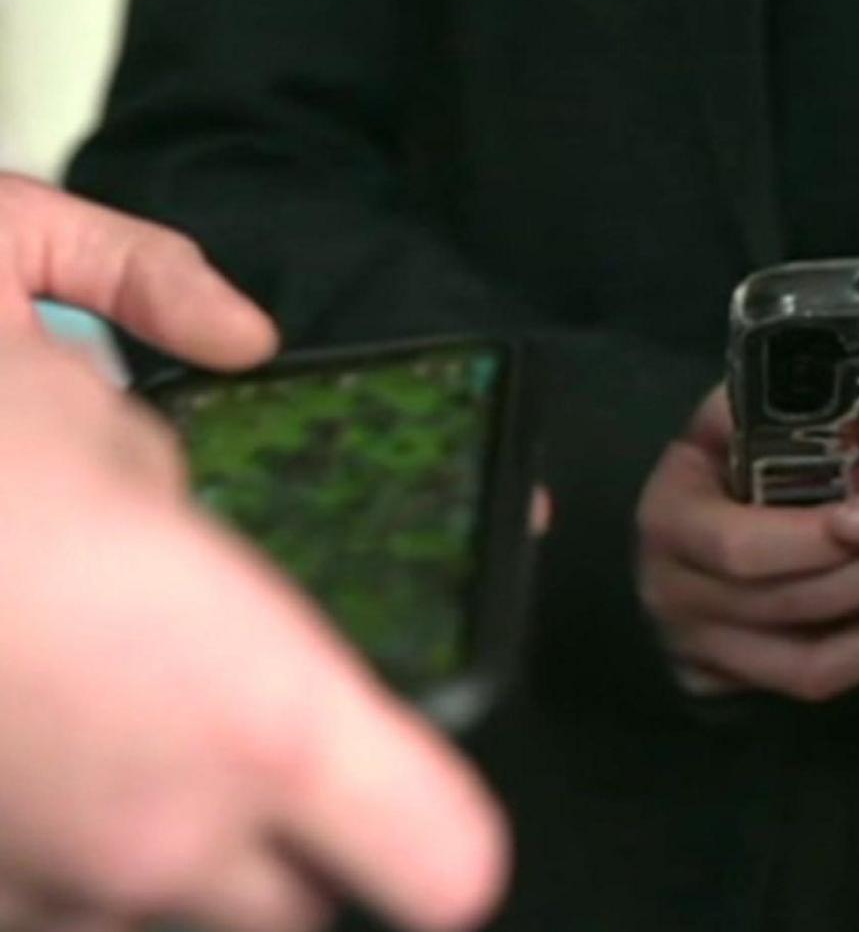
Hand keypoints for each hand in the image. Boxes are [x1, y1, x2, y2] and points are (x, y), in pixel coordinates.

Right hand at [0, 179, 504, 930]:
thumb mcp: (91, 416)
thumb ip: (177, 450)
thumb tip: (231, 367)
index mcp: (257, 719)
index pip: (432, 861)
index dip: (433, 841)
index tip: (428, 818)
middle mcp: (161, 838)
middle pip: (290, 910)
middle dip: (283, 849)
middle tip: (239, 753)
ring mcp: (46, 890)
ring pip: (158, 916)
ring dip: (157, 856)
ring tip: (102, 739)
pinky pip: (48, 907)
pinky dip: (44, 862)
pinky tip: (21, 764)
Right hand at [637, 388, 858, 700]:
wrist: (676, 540)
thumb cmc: (716, 466)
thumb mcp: (722, 424)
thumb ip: (760, 404)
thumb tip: (836, 372)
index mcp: (669, 518)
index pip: (741, 547)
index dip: (812, 540)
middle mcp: (671, 593)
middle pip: (783, 602)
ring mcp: (696, 648)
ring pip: (802, 657)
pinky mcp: (726, 683)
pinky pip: (808, 682)